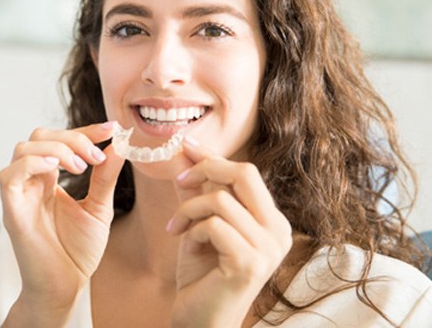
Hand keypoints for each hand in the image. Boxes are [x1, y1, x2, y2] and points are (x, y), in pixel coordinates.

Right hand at [0, 122, 124, 312]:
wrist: (67, 286)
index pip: (61, 139)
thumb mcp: (99, 207)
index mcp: (50, 178)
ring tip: (81, 167)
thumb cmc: (78, 249)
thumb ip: (105, 176)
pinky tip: (58, 170)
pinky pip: (10, 175)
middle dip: (72, 137)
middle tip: (96, 156)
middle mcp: (32, 181)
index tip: (111, 129)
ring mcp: (20, 194)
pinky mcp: (12, 210)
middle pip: (40, 136)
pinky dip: (34, 163)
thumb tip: (119, 145)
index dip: (85, 130)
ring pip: (24, 148)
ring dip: (57, 149)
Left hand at [167, 139, 292, 327]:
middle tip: (180, 180)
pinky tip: (186, 246)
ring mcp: (269, 247)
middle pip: (245, 173)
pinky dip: (193, 229)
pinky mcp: (251, 262)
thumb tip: (182, 152)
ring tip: (176, 227)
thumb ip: (196, 189)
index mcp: (271, 219)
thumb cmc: (202, 272)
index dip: (213, 156)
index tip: (186, 144)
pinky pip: (214, 224)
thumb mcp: (199, 222)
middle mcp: (278, 230)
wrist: (200, 320)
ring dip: (189, 209)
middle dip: (206, 168)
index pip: (246, 173)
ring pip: (221, 199)